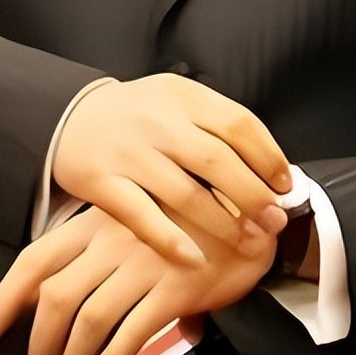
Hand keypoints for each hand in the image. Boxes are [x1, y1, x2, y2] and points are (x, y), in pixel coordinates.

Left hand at [0, 205, 276, 354]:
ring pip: (88, 319)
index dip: (6, 297)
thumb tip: (68, 301)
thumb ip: (101, 253)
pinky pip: (131, 332)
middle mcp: (112, 240)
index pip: (35, 259)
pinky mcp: (174, 287)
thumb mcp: (135, 221)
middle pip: (55, 298)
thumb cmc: (187, 220)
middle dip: (39, 342)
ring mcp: (143, 263)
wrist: (250, 213)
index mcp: (95, 221)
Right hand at [53, 75, 291, 264]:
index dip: (269, 158)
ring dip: (224, 224)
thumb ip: (216, 123)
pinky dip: (171, 241)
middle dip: (254, 197)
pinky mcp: (103, 182)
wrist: (70, 117)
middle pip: (218, 162)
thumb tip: (270, 167)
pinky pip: (142, 218)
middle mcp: (157, 121)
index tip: (285, 185)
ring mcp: (129, 153)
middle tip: (275, 221)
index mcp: (182, 96)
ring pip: (186, 194)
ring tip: (249, 242)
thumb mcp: (177, 98)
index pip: (239, 124)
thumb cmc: (138, 114)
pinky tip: (195, 258)